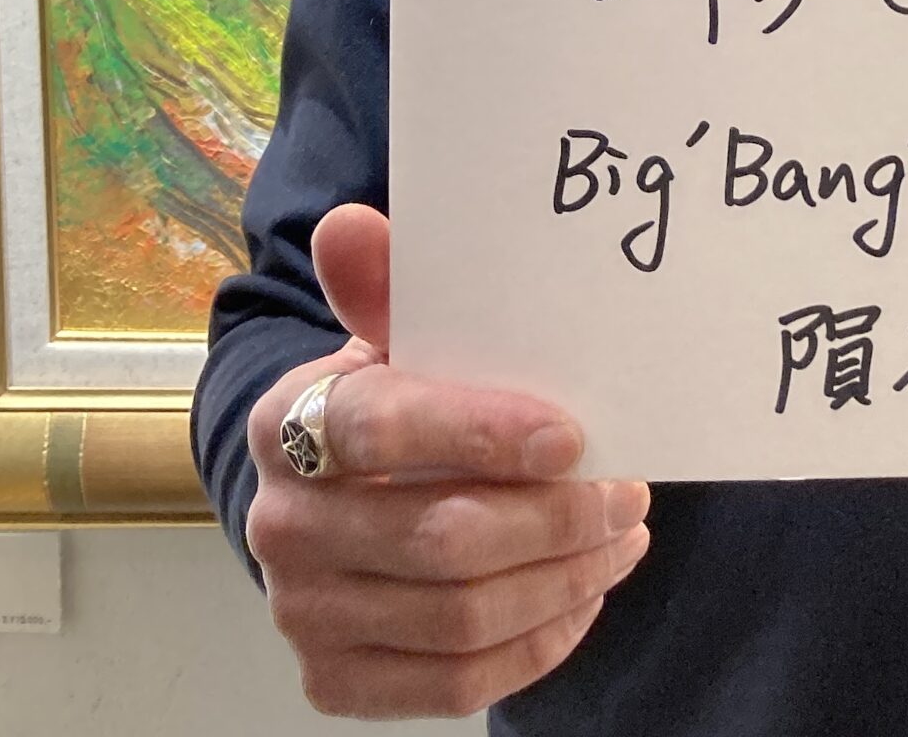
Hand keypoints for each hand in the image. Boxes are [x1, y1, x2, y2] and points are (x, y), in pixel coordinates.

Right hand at [244, 204, 650, 717]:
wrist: (339, 494)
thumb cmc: (395, 398)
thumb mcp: (396, 335)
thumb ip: (386, 286)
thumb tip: (351, 224)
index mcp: (289, 420)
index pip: (382, 424)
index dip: (480, 432)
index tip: (573, 436)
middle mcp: (279, 524)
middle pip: (440, 537)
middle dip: (555, 518)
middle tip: (628, 490)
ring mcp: (302, 613)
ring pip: (460, 618)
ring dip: (564, 578)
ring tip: (621, 533)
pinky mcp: (335, 680)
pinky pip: (455, 684)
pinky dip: (538, 643)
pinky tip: (583, 595)